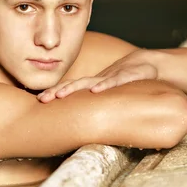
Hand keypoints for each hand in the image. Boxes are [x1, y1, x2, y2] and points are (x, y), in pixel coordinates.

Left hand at [37, 49, 157, 102]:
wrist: (147, 63)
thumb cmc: (126, 80)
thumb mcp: (111, 93)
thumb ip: (98, 104)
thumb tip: (85, 122)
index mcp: (92, 85)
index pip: (70, 88)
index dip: (55, 93)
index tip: (40, 100)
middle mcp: (97, 81)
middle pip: (73, 85)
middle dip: (56, 91)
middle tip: (42, 99)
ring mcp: (110, 77)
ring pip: (88, 83)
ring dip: (72, 88)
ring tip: (59, 95)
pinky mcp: (126, 76)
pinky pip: (114, 81)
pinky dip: (104, 86)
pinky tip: (95, 90)